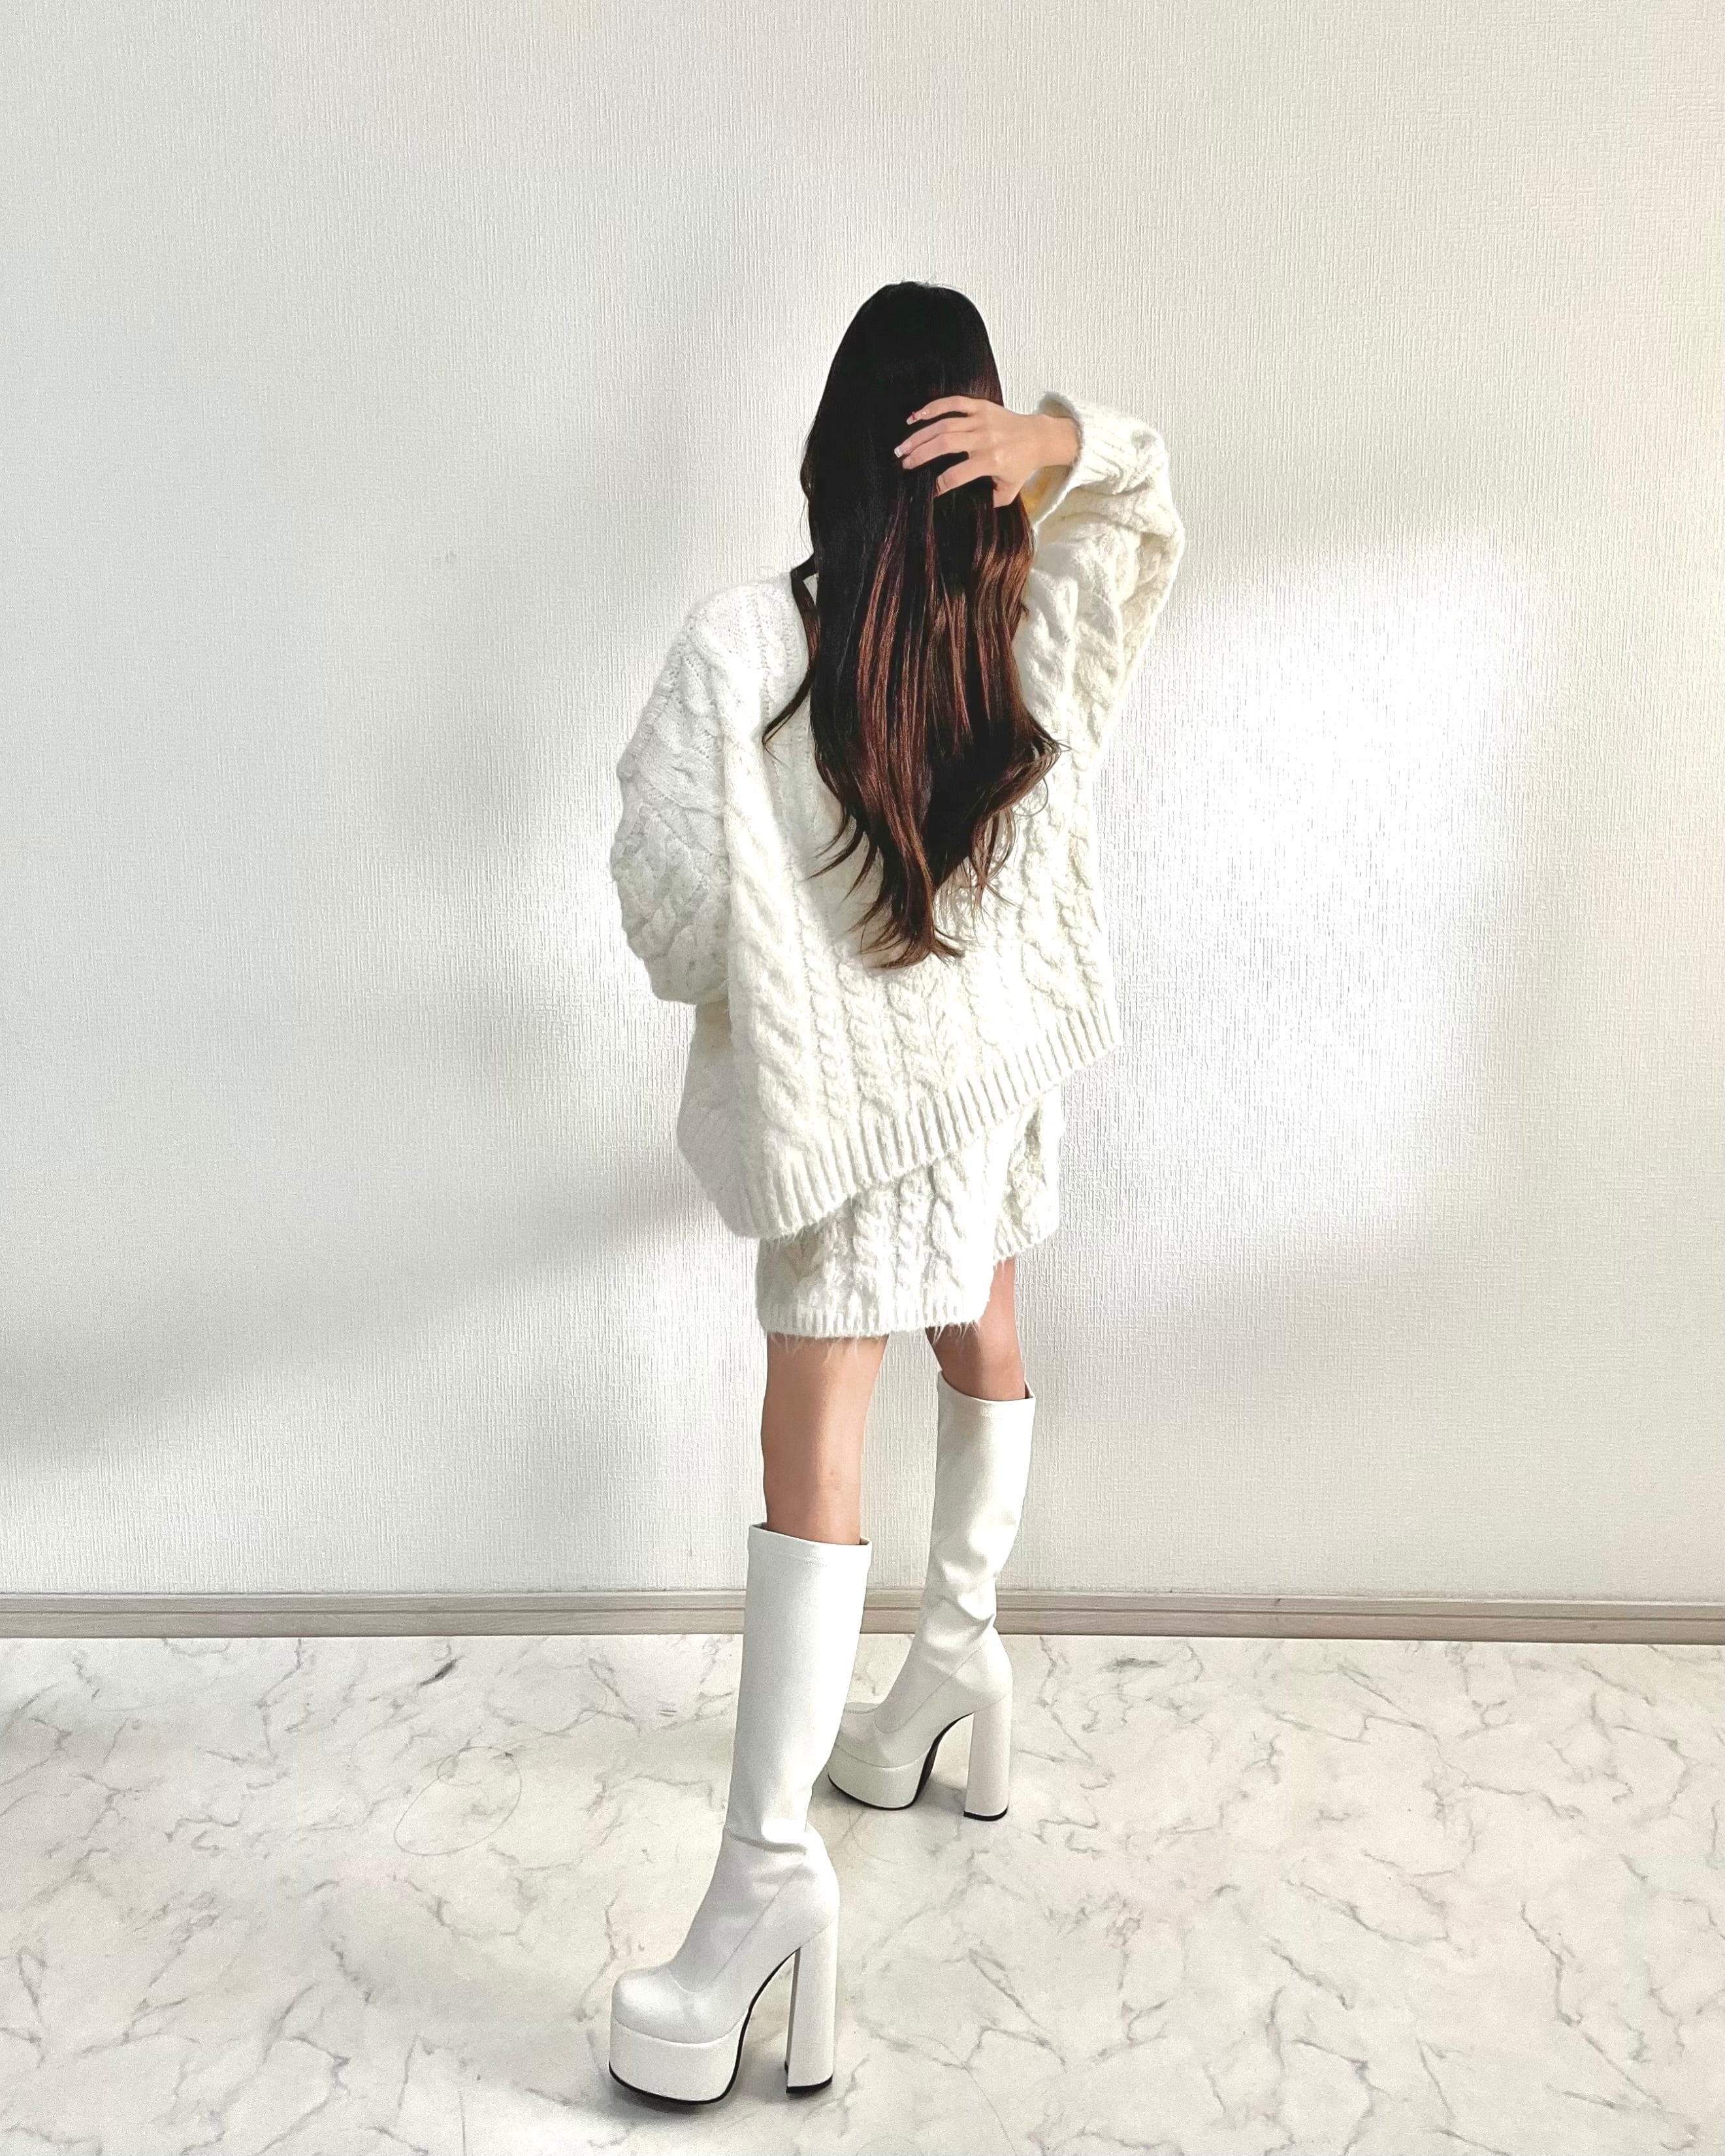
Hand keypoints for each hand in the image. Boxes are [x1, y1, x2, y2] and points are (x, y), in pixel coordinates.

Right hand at [894, 394, 1079, 508]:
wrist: (1038, 437)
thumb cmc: (1020, 466)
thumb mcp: (1008, 491)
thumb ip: (989, 501)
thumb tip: (964, 506)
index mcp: (991, 461)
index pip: (957, 474)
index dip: (940, 485)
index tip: (928, 491)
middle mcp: (984, 439)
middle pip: (944, 444)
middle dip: (920, 454)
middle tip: (903, 463)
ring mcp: (981, 420)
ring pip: (944, 424)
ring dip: (920, 435)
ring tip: (903, 447)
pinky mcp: (981, 406)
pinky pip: (953, 402)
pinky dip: (933, 407)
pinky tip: (915, 416)